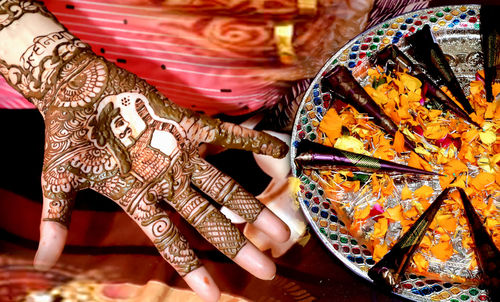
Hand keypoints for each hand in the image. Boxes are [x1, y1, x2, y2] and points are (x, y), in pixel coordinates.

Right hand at [0, 2, 288, 300]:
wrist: (75, 88)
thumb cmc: (66, 134)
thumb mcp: (58, 180)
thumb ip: (56, 219)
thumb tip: (43, 263)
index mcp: (138, 198)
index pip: (168, 239)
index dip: (190, 266)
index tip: (215, 294)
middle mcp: (166, 181)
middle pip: (208, 219)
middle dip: (237, 245)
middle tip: (267, 269)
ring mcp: (179, 154)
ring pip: (223, 186)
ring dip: (252, 206)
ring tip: (280, 230)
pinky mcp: (184, 124)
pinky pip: (224, 134)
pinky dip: (250, 139)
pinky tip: (278, 150)